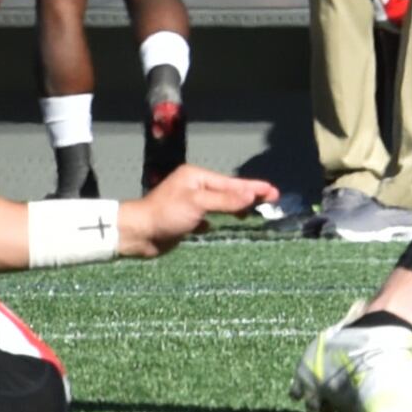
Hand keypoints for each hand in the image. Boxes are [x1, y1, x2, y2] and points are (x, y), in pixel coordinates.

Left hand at [118, 164, 281, 254]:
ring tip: (252, 214)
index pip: (232, 183)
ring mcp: (189, 203)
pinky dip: (216, 219)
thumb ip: (226, 199)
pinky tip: (219, 225)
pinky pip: (207, 216)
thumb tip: (252, 194)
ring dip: (235, 207)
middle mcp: (194, 187)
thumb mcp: (198, 203)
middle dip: (248, 196)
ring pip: (219, 204)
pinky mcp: (184, 219)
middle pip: (227, 191)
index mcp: (197, 177)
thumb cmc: (166, 214)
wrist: (138, 234)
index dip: (254, 188)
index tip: (274, 192)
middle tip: (271, 202)